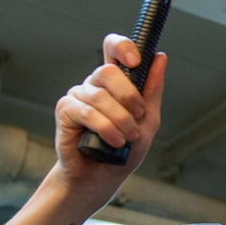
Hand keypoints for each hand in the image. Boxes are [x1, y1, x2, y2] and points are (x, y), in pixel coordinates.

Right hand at [53, 34, 166, 194]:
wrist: (102, 177)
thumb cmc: (125, 148)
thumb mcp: (148, 119)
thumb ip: (152, 89)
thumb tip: (160, 57)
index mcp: (115, 81)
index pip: (113, 47)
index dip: (123, 47)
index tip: (135, 62)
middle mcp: (95, 84)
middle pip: (108, 71)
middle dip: (128, 96)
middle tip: (138, 116)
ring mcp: (78, 95)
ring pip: (100, 95)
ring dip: (120, 119)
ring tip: (127, 137)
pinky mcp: (65, 111)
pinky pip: (86, 112)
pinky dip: (105, 128)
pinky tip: (113, 141)